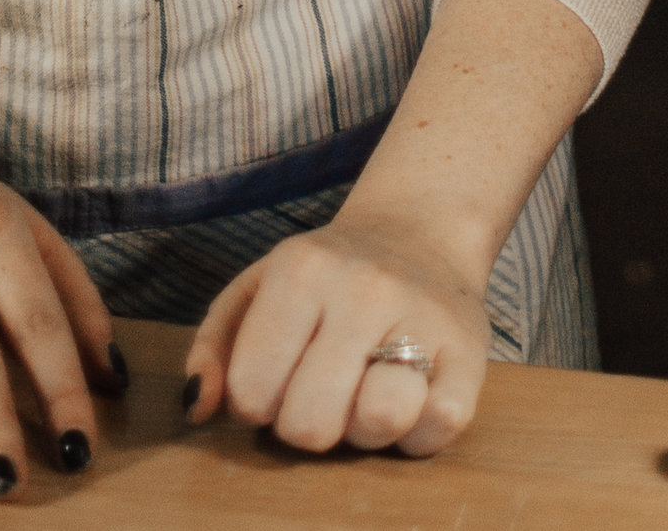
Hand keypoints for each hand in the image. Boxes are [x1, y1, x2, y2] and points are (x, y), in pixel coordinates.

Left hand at [182, 209, 490, 458]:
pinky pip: (434, 430)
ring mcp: (422, 315)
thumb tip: (197, 410)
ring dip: (363, 430)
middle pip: (309, 424)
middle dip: (306, 425)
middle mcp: (363, 286)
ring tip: (364, 393)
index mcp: (301, 268)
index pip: (251, 392)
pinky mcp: (471, 352)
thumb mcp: (257, 288)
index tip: (277, 376)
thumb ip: (214, 348)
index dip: (258, 402)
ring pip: (377, 423)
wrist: (419, 232)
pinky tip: (408, 398)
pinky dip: (416, 433)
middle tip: (321, 391)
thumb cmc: (324, 278)